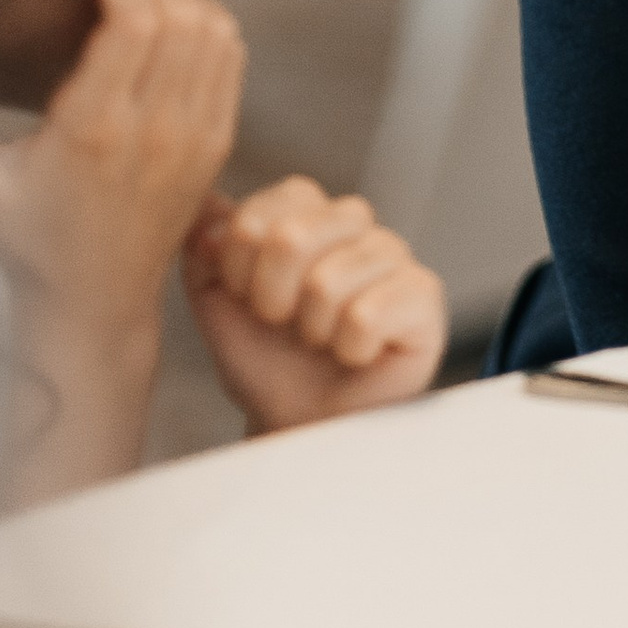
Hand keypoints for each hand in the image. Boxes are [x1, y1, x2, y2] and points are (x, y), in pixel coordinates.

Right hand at [0, 0, 244, 337]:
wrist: (92, 304)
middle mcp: (153, 129)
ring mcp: (193, 137)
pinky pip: (231, 59)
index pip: (134, 19)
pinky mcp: (216, 145)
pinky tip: (173, 21)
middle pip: (179, 12)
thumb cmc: (25, 241)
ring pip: (214, 28)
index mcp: (92, 129)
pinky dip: (210, 24)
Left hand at [184, 179, 448, 434]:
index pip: (269, 205)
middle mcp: (355, 222)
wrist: (300, 422)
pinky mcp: (424, 296)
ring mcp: (396, 255)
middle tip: (283, 324)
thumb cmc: (265, 360)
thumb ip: (203, 248)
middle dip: (270, 298)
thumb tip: (207, 206)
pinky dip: (347, 350)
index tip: (247, 298)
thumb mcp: (215, 302)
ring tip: (320, 341)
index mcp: (307, 210)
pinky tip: (355, 354)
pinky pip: (368, 314)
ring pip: (328, 281)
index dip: (241, 262)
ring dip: (310, 330)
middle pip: (293, 236)